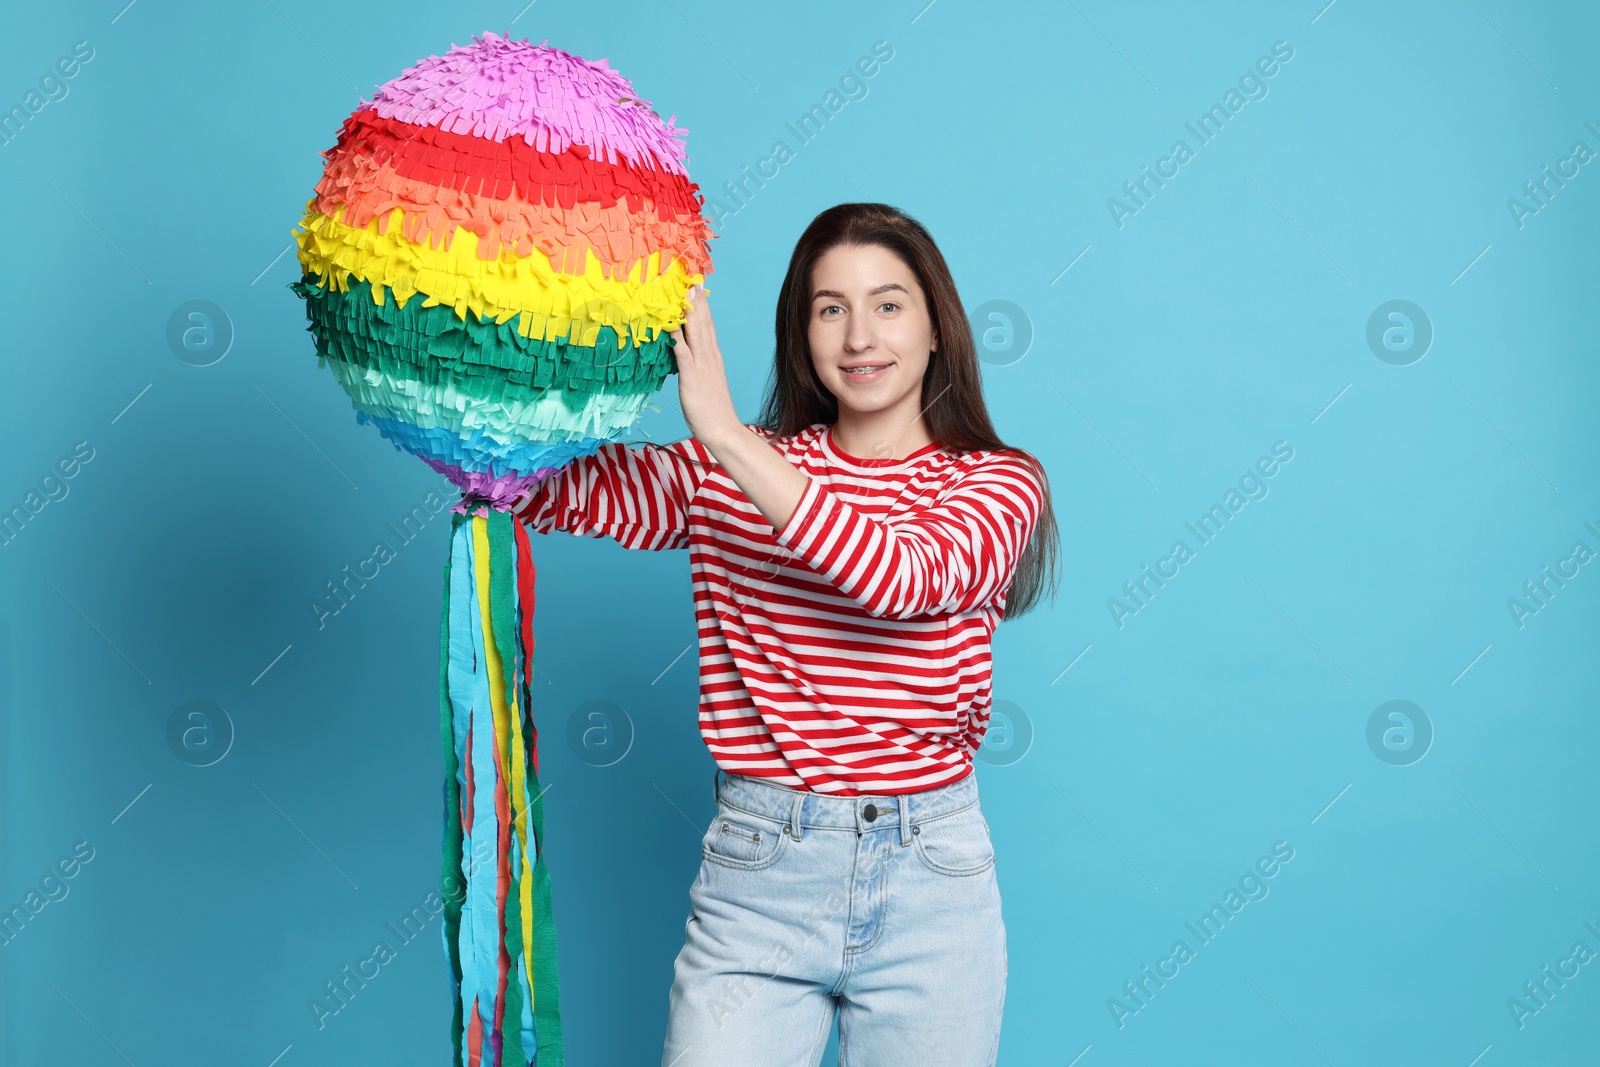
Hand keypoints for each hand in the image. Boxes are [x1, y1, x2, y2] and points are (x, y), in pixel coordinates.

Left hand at [669, 284, 741, 444]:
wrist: (723, 429)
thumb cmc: (713, 410)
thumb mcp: (707, 381)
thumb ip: (699, 364)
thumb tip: (686, 352)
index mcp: (713, 356)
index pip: (708, 325)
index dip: (702, 305)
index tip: (698, 287)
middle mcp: (709, 356)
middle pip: (703, 323)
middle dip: (697, 300)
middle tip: (692, 277)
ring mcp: (702, 365)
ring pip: (695, 332)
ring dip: (690, 310)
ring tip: (686, 290)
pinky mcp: (692, 377)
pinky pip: (683, 353)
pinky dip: (677, 337)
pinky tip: (671, 325)